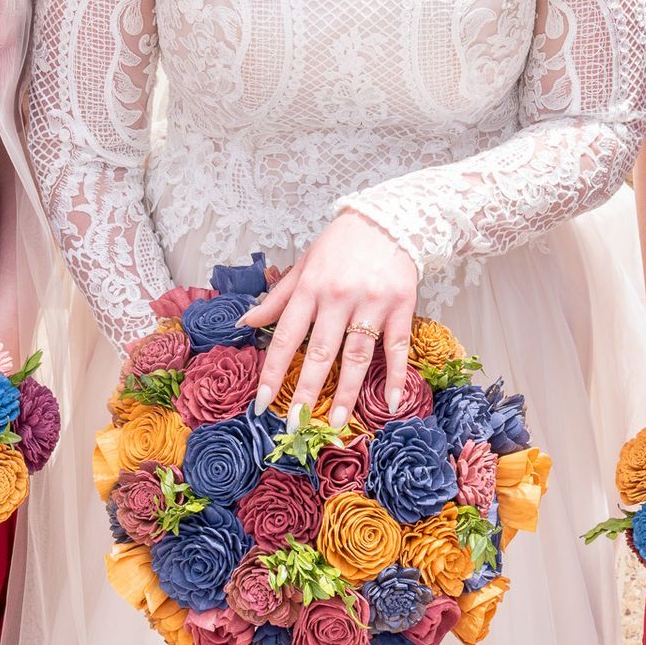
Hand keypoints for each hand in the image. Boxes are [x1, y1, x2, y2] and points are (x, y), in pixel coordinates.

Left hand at [241, 211, 418, 431]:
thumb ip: (277, 298)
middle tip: (296, 425)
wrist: (388, 219)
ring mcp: (371, 303)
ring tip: (337, 423)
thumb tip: (244, 323)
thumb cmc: (341, 244)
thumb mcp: (304, 265)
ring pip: (357, 355)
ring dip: (347, 393)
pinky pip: (397, 347)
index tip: (262, 403)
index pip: (285, 337)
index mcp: (310, 288)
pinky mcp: (401, 306)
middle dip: (306, 392)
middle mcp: (338, 297)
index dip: (273, 372)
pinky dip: (395, 376)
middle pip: (320, 352)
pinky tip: (390, 403)